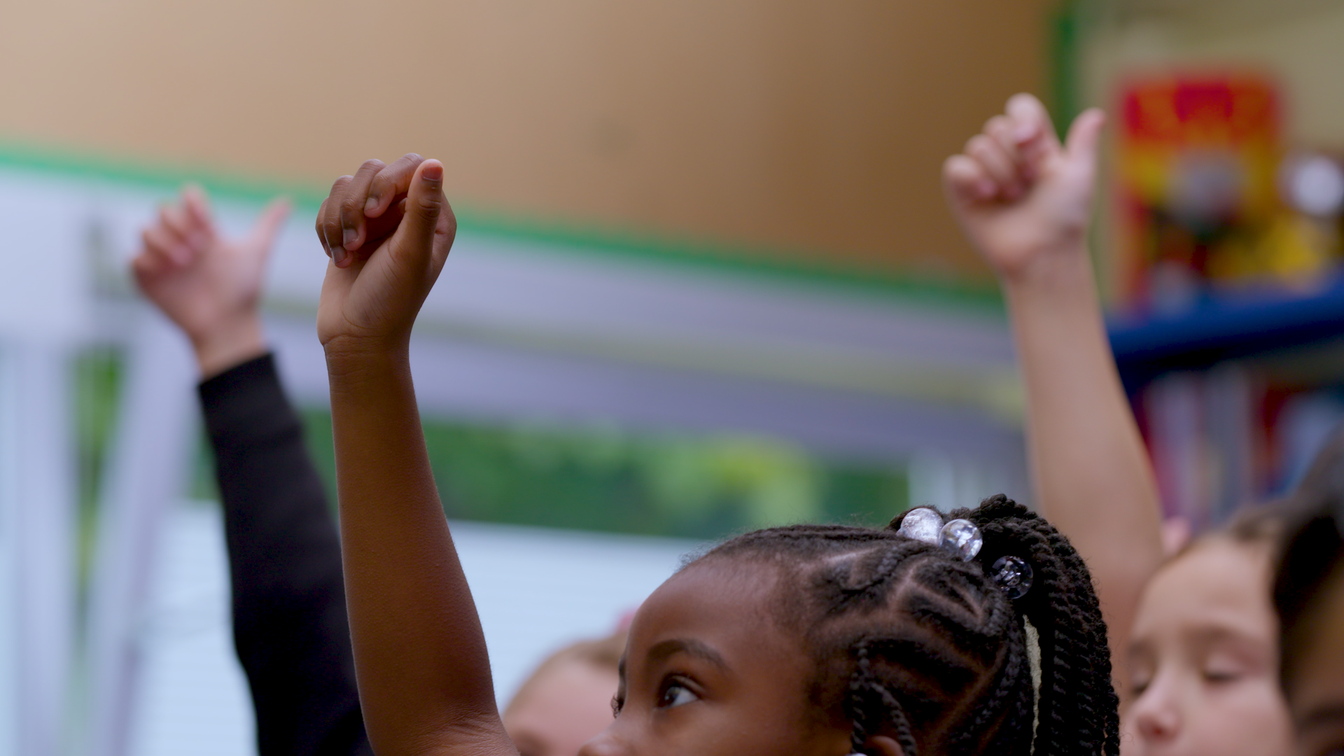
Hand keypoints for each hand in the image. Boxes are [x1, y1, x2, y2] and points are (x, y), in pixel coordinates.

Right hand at [132, 187, 290, 376]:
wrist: (228, 322)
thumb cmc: (242, 289)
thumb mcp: (256, 252)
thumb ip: (267, 225)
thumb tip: (287, 200)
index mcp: (202, 230)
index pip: (188, 199)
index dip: (194, 204)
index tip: (210, 224)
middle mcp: (180, 240)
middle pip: (163, 209)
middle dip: (178, 224)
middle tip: (199, 248)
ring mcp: (161, 258)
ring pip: (145, 231)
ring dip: (164, 241)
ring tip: (185, 262)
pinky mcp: (147, 278)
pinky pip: (134, 259)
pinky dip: (148, 261)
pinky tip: (168, 271)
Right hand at [314, 155, 454, 354]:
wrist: (355, 335)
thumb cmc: (391, 300)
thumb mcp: (410, 253)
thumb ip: (421, 208)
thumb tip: (435, 163)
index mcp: (434, 216)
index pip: (410, 167)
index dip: (387, 182)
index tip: (375, 213)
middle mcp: (407, 212)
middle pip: (373, 169)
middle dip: (357, 204)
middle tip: (357, 242)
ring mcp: (376, 219)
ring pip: (345, 185)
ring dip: (339, 220)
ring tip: (345, 255)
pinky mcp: (348, 227)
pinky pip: (328, 204)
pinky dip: (326, 229)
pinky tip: (336, 259)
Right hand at [943, 93, 1105, 282]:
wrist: (1042, 253)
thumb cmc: (1065, 219)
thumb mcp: (1080, 176)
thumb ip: (1083, 144)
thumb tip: (1096, 115)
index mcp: (1036, 146)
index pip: (1020, 108)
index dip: (1022, 119)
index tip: (1031, 140)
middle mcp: (1008, 155)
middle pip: (997, 126)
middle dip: (1016, 156)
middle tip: (1030, 183)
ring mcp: (983, 172)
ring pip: (978, 145)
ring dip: (1000, 172)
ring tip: (1013, 198)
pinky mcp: (962, 191)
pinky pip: (955, 166)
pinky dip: (972, 177)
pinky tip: (988, 195)